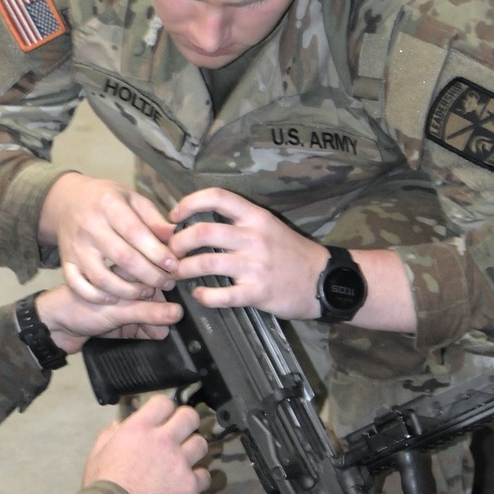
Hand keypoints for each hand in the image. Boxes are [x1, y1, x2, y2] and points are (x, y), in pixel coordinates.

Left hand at [36, 285, 181, 353]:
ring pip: (150, 313)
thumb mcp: (115, 309)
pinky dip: (149, 333)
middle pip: (157, 296)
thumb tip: (176, 314)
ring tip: (163, 332)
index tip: (184, 297)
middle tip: (175, 319)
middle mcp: (126, 287)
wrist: (51, 330)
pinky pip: (141, 328)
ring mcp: (123, 306)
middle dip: (166, 308)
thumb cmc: (75, 307)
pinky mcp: (121, 324)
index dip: (170, 285)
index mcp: (124, 271)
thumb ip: (146, 312)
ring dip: (157, 322)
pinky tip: (155, 337)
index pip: (155, 273)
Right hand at [40, 173, 177, 302]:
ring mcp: (76, 247)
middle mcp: (89, 226)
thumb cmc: (107, 201)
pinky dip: (96, 296)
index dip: (157, 253)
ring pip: (102, 278)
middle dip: (150, 275)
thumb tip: (175, 237)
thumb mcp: (132, 199)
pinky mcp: (66, 262)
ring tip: (147, 292)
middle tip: (167, 282)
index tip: (173, 265)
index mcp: (108, 206)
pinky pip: (78, 286)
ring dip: (128, 291)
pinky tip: (114, 298)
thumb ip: (153, 219)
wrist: (67, 201)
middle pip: (123, 258)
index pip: (136, 233)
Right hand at [82, 394, 209, 493]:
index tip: (163, 418)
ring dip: (194, 449)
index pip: (164, 402)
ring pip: (202, 444)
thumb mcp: (97, 454)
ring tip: (185, 458)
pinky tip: (188, 482)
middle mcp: (164, 439)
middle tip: (181, 433)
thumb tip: (118, 423)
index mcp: (140, 428)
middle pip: (190, 417)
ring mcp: (180, 462)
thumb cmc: (101, 485)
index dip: (165, 409)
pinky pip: (205, 475)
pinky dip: (198, 478)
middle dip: (187, 422)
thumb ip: (109, 435)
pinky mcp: (190, 485)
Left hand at [169, 187, 326, 316]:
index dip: (189, 203)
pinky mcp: (257, 292)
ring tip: (178, 274)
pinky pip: (221, 296)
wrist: (322, 280)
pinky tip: (199, 295)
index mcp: (255, 217)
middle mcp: (254, 237)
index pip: (217, 197)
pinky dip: (203, 296)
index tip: (174, 217)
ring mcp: (255, 266)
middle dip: (177, 243)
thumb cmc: (291, 253)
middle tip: (171, 252)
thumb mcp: (268, 226)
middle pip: (202, 232)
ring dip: (183, 270)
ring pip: (205, 263)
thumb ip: (238, 223)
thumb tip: (198, 222)